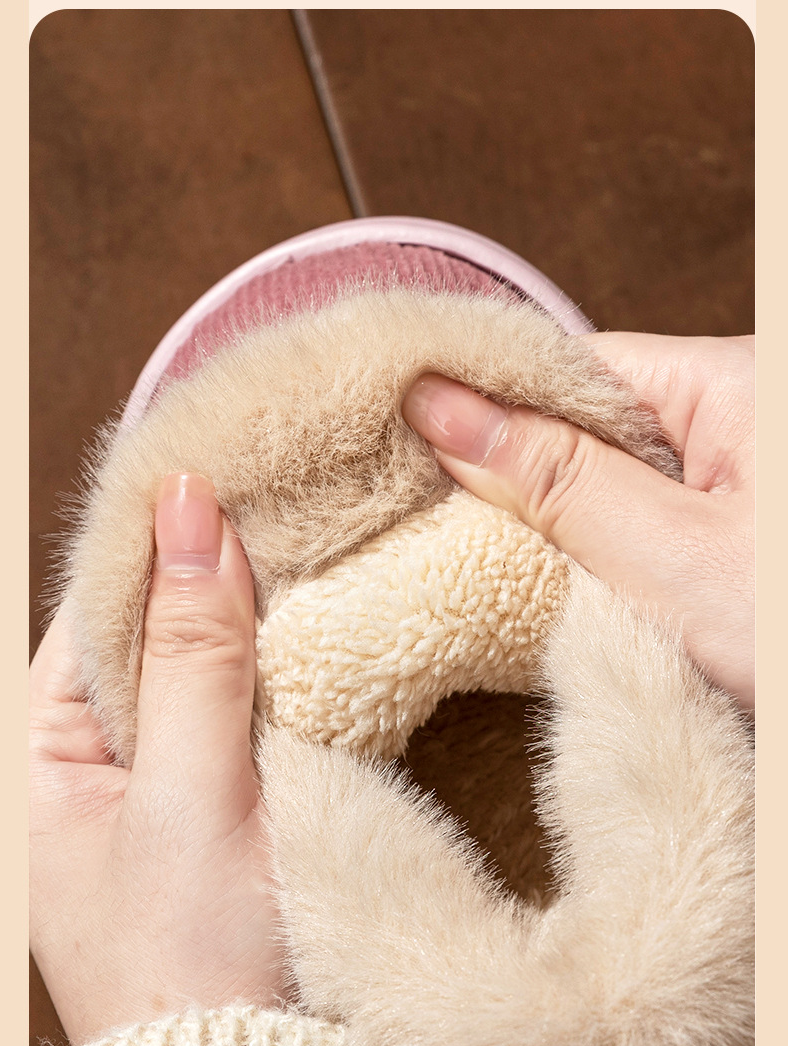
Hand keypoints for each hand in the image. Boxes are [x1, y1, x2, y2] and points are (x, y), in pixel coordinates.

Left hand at [30, 473, 287, 1045]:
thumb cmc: (191, 957)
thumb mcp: (192, 793)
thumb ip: (193, 656)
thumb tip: (188, 511)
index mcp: (34, 757)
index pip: (92, 609)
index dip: (159, 541)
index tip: (228, 471)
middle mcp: (76, 766)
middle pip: (144, 634)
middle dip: (211, 579)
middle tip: (289, 506)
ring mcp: (139, 792)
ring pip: (193, 675)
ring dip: (249, 630)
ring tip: (311, 560)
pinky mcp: (198, 815)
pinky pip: (228, 723)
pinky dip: (270, 685)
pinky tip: (314, 650)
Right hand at [402, 333, 753, 710]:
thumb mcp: (667, 559)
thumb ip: (554, 481)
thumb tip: (441, 409)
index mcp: (730, 382)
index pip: (569, 366)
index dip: (484, 403)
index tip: (404, 445)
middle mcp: (736, 414)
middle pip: (586, 420)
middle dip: (514, 472)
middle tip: (429, 521)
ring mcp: (736, 479)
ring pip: (611, 480)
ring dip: (556, 523)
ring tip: (479, 559)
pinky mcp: (734, 537)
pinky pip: (645, 526)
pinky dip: (600, 556)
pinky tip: (559, 586)